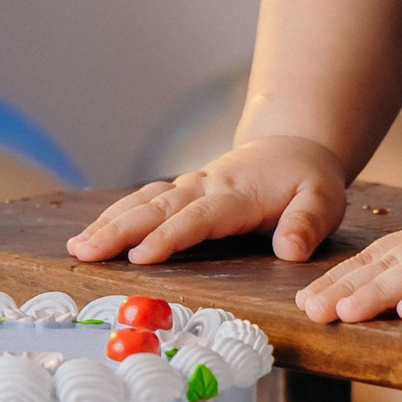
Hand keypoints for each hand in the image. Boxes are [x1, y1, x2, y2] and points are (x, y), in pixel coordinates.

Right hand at [67, 134, 349, 268]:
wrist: (294, 146)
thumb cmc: (308, 180)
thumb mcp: (324, 200)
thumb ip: (307, 224)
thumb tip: (289, 251)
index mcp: (238, 194)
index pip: (199, 217)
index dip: (170, 236)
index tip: (141, 256)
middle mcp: (206, 186)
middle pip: (158, 208)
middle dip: (121, 230)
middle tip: (86, 252)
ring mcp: (190, 186)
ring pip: (144, 202)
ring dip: (110, 223)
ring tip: (78, 247)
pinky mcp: (181, 191)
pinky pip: (143, 201)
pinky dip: (115, 216)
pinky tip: (89, 236)